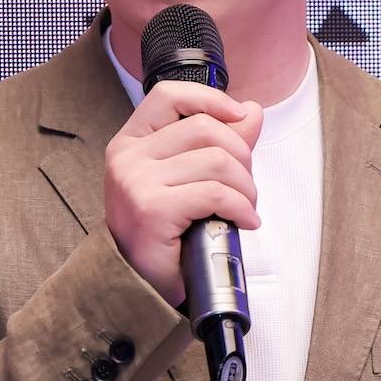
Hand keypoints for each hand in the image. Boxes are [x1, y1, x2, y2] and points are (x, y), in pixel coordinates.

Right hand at [103, 78, 262, 306]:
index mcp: (132, 141)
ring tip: (245, 208)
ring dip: (246, 188)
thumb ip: (218, 143)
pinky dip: (242, 208)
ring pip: (217, 161)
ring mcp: (136, 181)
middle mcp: (128, 156)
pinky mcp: (152, 209)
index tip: (240, 118)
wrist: (141, 285)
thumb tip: (252, 111)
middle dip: (241, 157)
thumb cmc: (165, 234)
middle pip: (206, 128)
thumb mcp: (189, 179)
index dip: (212, 100)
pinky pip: (216, 194)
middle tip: (245, 187)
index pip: (170, 95)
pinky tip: (245, 223)